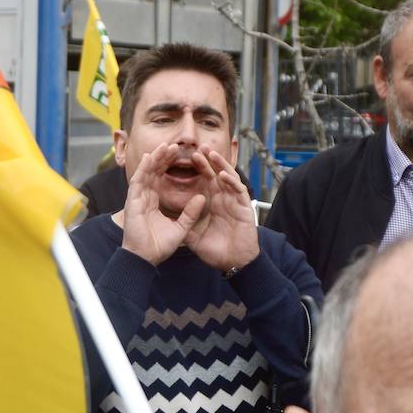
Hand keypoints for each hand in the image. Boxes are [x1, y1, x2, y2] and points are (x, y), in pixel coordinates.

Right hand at [120, 143, 207, 266]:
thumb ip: (190, 212)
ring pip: (146, 172)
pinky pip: (137, 181)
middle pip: (153, 171)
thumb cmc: (159, 246)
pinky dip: (143, 168)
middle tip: (174, 145)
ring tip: (165, 146)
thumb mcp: (181, 227)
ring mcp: (137, 198)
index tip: (179, 155)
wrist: (146, 259)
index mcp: (154, 201)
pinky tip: (149, 157)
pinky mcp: (132, 202)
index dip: (169, 165)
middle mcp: (144, 197)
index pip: (161, 178)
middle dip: (163, 157)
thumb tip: (201, 197)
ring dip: (155, 158)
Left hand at [184, 148, 258, 272]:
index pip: (204, 180)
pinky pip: (239, 191)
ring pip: (229, 177)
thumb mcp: (194, 238)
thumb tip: (168, 218)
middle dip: (207, 160)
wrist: (234, 264)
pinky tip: (222, 175)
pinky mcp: (245, 208)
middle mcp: (224, 199)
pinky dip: (231, 182)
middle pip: (215, 174)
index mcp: (213, 202)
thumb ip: (184, 224)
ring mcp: (235, 202)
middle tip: (197, 147)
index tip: (185, 158)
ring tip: (210, 153)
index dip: (196, 169)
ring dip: (220, 164)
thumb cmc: (217, 252)